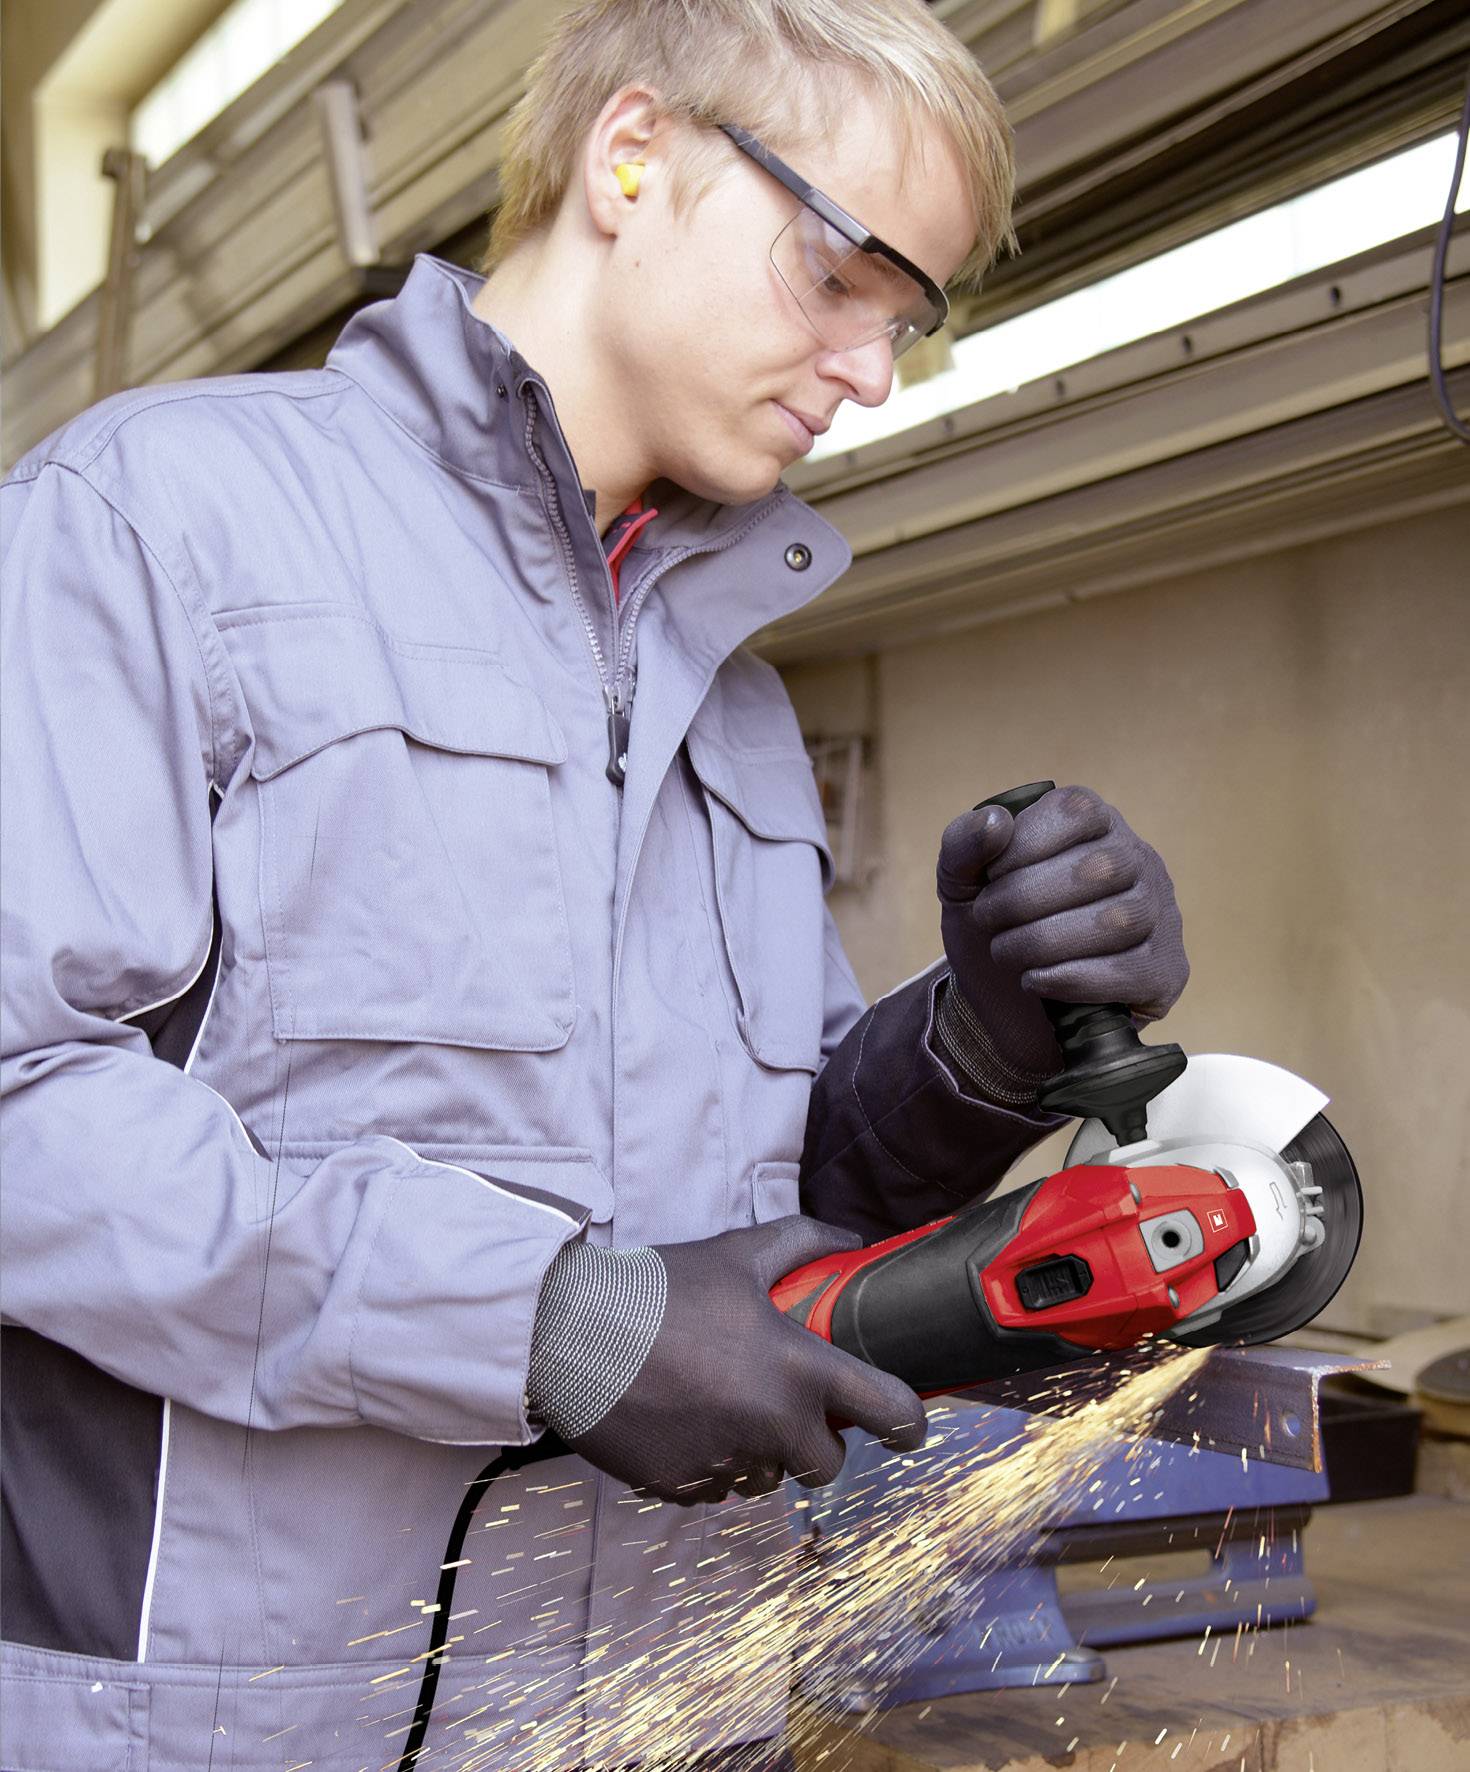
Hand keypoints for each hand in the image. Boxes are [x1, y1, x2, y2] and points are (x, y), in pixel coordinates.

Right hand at [530, 1218, 925, 1504]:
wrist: (569, 1334)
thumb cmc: (660, 1290)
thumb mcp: (736, 1254)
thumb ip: (802, 1242)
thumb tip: (851, 1239)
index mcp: (800, 1372)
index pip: (891, 1414)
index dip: (910, 1422)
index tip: (907, 1424)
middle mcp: (774, 1427)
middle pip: (828, 1464)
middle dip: (817, 1441)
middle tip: (788, 1404)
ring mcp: (728, 1464)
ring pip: (769, 1479)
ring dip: (760, 1452)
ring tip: (722, 1402)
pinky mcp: (683, 1488)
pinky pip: (716, 1488)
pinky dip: (711, 1463)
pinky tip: (683, 1420)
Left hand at [937, 785, 1187, 1079]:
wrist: (1008, 1006)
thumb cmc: (995, 929)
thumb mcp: (962, 883)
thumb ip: (964, 844)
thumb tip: (996, 820)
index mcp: (1096, 824)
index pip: (1076, 812)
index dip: (1022, 846)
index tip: (987, 879)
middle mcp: (1139, 861)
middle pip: (1097, 869)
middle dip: (1024, 899)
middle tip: (988, 921)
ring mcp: (1161, 916)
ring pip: (1116, 922)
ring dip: (1043, 942)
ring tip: (1007, 953)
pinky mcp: (1166, 971)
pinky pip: (1130, 972)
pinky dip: (1072, 979)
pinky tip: (1036, 981)